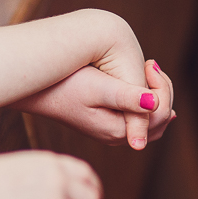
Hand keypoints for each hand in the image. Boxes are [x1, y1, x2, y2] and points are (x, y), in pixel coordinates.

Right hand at [18, 63, 175, 148]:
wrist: (35, 90)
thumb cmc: (63, 85)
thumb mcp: (97, 88)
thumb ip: (126, 97)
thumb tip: (155, 103)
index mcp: (118, 130)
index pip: (160, 113)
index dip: (161, 87)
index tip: (148, 62)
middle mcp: (118, 136)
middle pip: (160, 119)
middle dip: (162, 91)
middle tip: (149, 64)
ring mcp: (112, 132)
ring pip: (151, 120)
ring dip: (156, 95)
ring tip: (145, 70)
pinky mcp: (107, 123)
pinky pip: (138, 117)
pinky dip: (146, 101)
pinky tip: (143, 84)